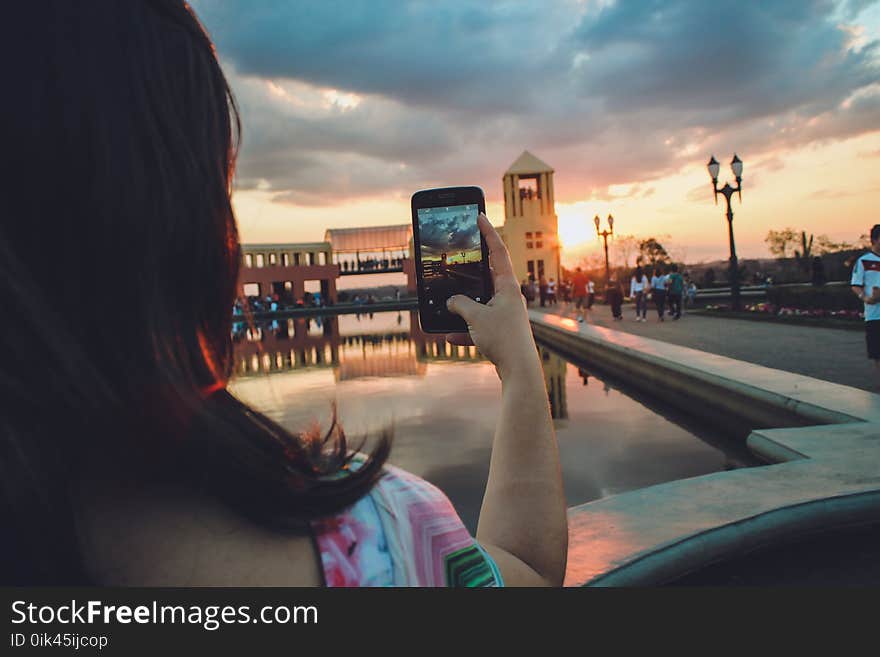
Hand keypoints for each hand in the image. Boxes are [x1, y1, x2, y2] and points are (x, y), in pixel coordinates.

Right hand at [445, 213, 537, 379]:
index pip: (497, 251)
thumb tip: (451, 302)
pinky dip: (465, 330)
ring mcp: (506, 315)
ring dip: (464, 306)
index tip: (479, 216)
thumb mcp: (475, 317)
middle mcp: (509, 297)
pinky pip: (479, 326)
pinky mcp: (502, 332)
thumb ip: (459, 304)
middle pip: (487, 276)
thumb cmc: (503, 339)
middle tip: (458, 258)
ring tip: (447, 307)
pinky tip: (450, 337)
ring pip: (481, 303)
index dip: (487, 232)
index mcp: (507, 286)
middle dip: (470, 272)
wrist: (520, 371)